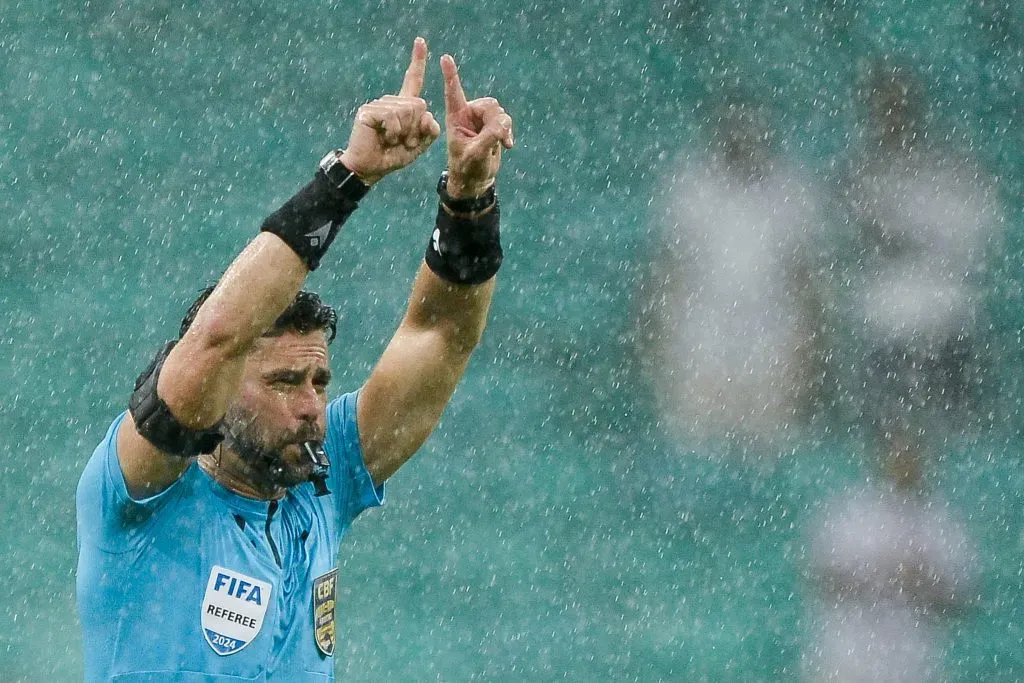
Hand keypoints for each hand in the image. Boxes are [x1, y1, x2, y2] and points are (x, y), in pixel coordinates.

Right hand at [340, 37, 440, 185]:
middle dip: (416, 128)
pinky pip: (392, 117)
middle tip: (403, 141)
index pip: (413, 80)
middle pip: (419, 104)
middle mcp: (391, 101)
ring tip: (391, 141)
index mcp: (403, 106)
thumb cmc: (392, 156)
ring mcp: (379, 104)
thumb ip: (429, 130)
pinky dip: (393, 133)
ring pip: (407, 111)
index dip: (418, 61)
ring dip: (404, 133)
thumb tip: (427, 116)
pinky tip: (384, 138)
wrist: (370, 168)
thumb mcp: (419, 145)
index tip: (421, 41)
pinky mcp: (368, 111)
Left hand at [440, 54, 514, 198]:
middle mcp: (468, 114)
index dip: (451, 75)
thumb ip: (490, 137)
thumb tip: (504, 123)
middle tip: (497, 138)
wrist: (476, 179)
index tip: (445, 57)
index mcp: (455, 118)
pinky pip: (506, 120)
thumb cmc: (468, 168)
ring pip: (499, 112)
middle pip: (489, 104)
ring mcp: (482, 119)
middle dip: (495, 120)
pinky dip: (509, 131)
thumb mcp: (476, 154)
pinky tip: (507, 144)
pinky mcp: (493, 125)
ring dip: (503, 127)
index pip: (453, 93)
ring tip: (500, 144)